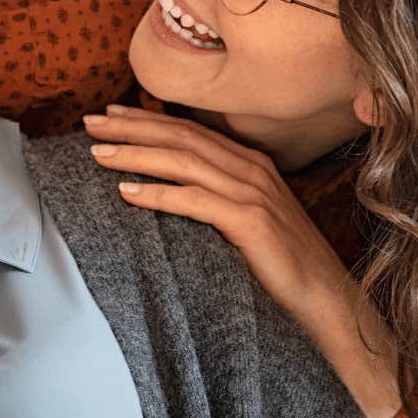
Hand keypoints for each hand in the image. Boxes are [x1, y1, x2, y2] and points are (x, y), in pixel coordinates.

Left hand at [85, 104, 400, 417]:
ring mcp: (254, 193)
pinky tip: (127, 193)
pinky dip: (158, 194)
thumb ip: (216, 201)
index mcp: (250, 164)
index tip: (110, 116)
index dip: (147, 120)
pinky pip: (195, 201)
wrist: (327, 301)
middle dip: (132, 127)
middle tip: (89, 124)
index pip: (189, 131)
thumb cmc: (282, 267)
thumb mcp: (247, 222)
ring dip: (136, 154)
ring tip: (98, 154)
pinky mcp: (252, 222)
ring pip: (183, 161)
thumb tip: (166, 194)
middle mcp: (252, 170)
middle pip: (181, 137)